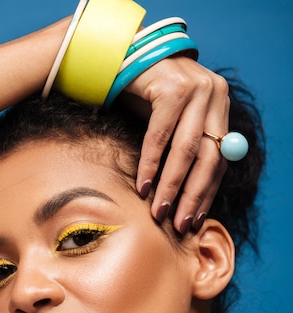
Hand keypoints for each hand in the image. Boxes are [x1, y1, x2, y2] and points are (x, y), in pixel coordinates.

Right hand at [125, 56, 228, 233]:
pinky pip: (161, 136)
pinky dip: (152, 164)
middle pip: (208, 157)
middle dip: (192, 196)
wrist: (122, 58)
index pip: (219, 158)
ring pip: (186, 150)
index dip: (207, 192)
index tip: (194, 219)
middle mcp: (214, 93)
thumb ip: (185, 148)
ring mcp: (196, 87)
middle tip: (179, 224)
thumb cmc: (146, 96)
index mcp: (219, 104)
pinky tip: (144, 185)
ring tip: (160, 211)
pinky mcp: (172, 86)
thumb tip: (189, 197)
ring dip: (171, 186)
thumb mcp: (172, 123)